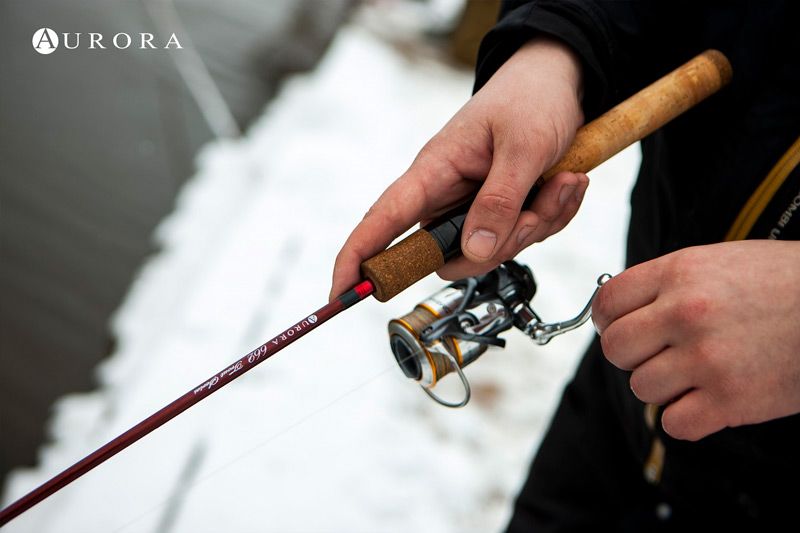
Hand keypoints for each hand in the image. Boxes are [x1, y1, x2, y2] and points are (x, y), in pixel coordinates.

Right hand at [330, 37, 587, 299]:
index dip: (357, 258)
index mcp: (434, 171)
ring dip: (536, 223)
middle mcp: (448, 196)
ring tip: (560, 182)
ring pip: (493, 251)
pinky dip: (552, 216)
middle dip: (502, 243)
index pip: (382, 221)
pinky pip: (522, 237)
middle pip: (451, 254)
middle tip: (535, 210)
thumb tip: (474, 252)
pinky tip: (564, 183)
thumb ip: (499, 200)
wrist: (559, 80)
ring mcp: (475, 207)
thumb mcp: (522, 146)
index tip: (342, 292)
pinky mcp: (502, 212)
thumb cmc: (530, 98)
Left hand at [592, 240, 799, 440]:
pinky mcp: (731, 401)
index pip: (606, 303)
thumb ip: (664, 284)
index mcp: (679, 273)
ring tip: (696, 371)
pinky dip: (687, 417)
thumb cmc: (781, 283)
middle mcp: (686, 314)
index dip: (607, 320)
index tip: (618, 327)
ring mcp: (707, 359)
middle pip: (615, 350)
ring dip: (663, 385)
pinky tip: (709, 399)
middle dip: (631, 355)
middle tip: (659, 352)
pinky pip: (674, 423)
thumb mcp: (716, 262)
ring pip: (642, 387)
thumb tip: (616, 310)